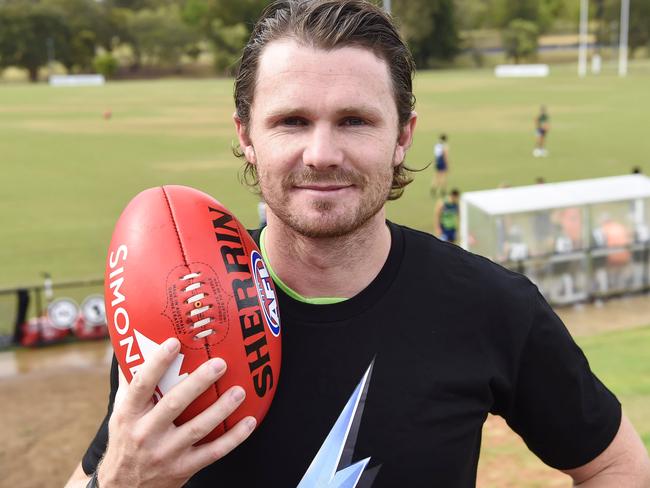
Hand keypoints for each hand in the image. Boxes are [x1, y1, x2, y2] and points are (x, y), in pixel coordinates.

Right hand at [98, 338, 255, 487]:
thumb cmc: (125, 439)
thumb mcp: (120, 413)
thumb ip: (130, 383)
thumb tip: (135, 346)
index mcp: (129, 414)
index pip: (141, 384)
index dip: (157, 363)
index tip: (174, 342)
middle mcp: (145, 433)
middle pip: (174, 403)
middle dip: (198, 382)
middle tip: (220, 363)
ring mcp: (166, 453)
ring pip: (197, 428)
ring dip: (221, 409)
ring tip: (239, 391)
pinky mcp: (183, 468)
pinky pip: (213, 452)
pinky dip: (234, 438)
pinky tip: (249, 421)